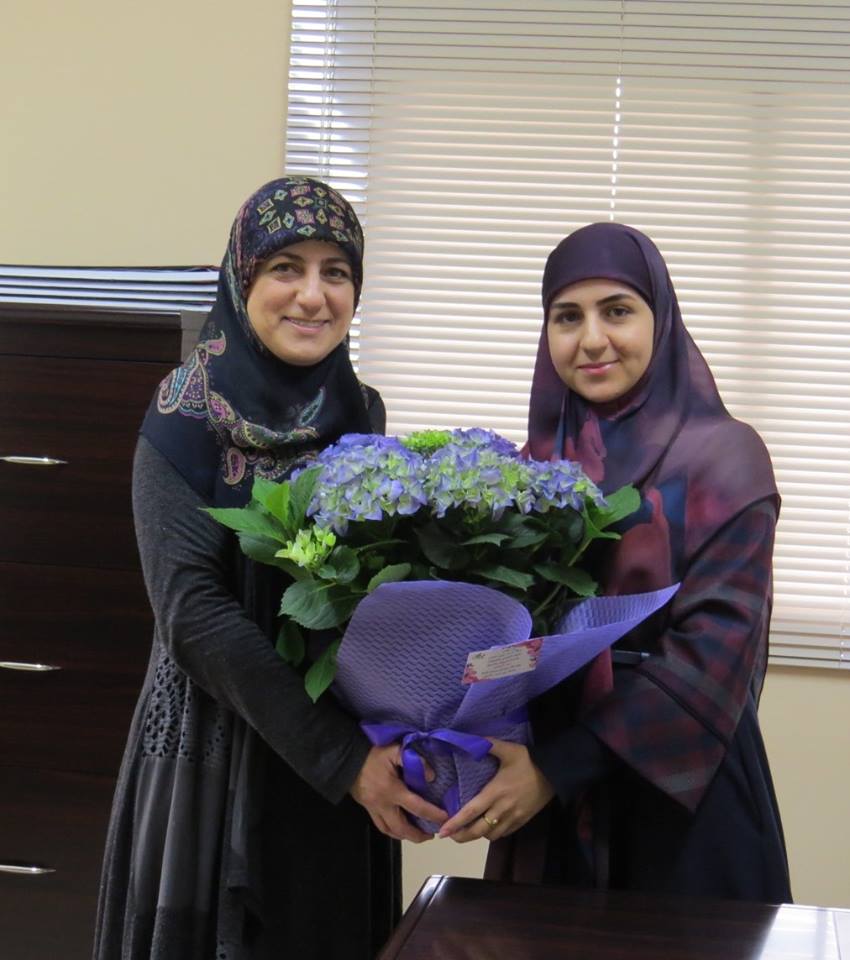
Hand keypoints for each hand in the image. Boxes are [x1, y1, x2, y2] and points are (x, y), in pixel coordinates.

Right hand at [350, 743, 447, 842]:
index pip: (416, 807)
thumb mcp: (395, 751)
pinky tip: (400, 829)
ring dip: (405, 836)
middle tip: (431, 835)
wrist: (348, 759)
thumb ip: (415, 761)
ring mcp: (373, 809)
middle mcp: (383, 804)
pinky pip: (381, 826)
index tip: (445, 818)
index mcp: (392, 790)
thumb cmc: (373, 754)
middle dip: (418, 836)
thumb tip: (431, 776)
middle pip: (402, 828)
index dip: (432, 814)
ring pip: (390, 831)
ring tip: (418, 835)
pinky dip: (392, 831)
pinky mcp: (367, 809)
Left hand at [437, 739, 553, 842]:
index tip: (442, 831)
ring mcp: (513, 817)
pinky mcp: (522, 821)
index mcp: (495, 792)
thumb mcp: (508, 749)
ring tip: (469, 828)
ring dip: (478, 835)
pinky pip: (503, 834)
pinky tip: (488, 826)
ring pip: (490, 835)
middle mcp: (502, 808)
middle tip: (450, 834)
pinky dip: (493, 833)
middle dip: (462, 835)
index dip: (455, 823)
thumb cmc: (528, 760)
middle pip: (478, 830)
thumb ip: (488, 744)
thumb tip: (471, 739)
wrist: (554, 772)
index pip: (471, 811)